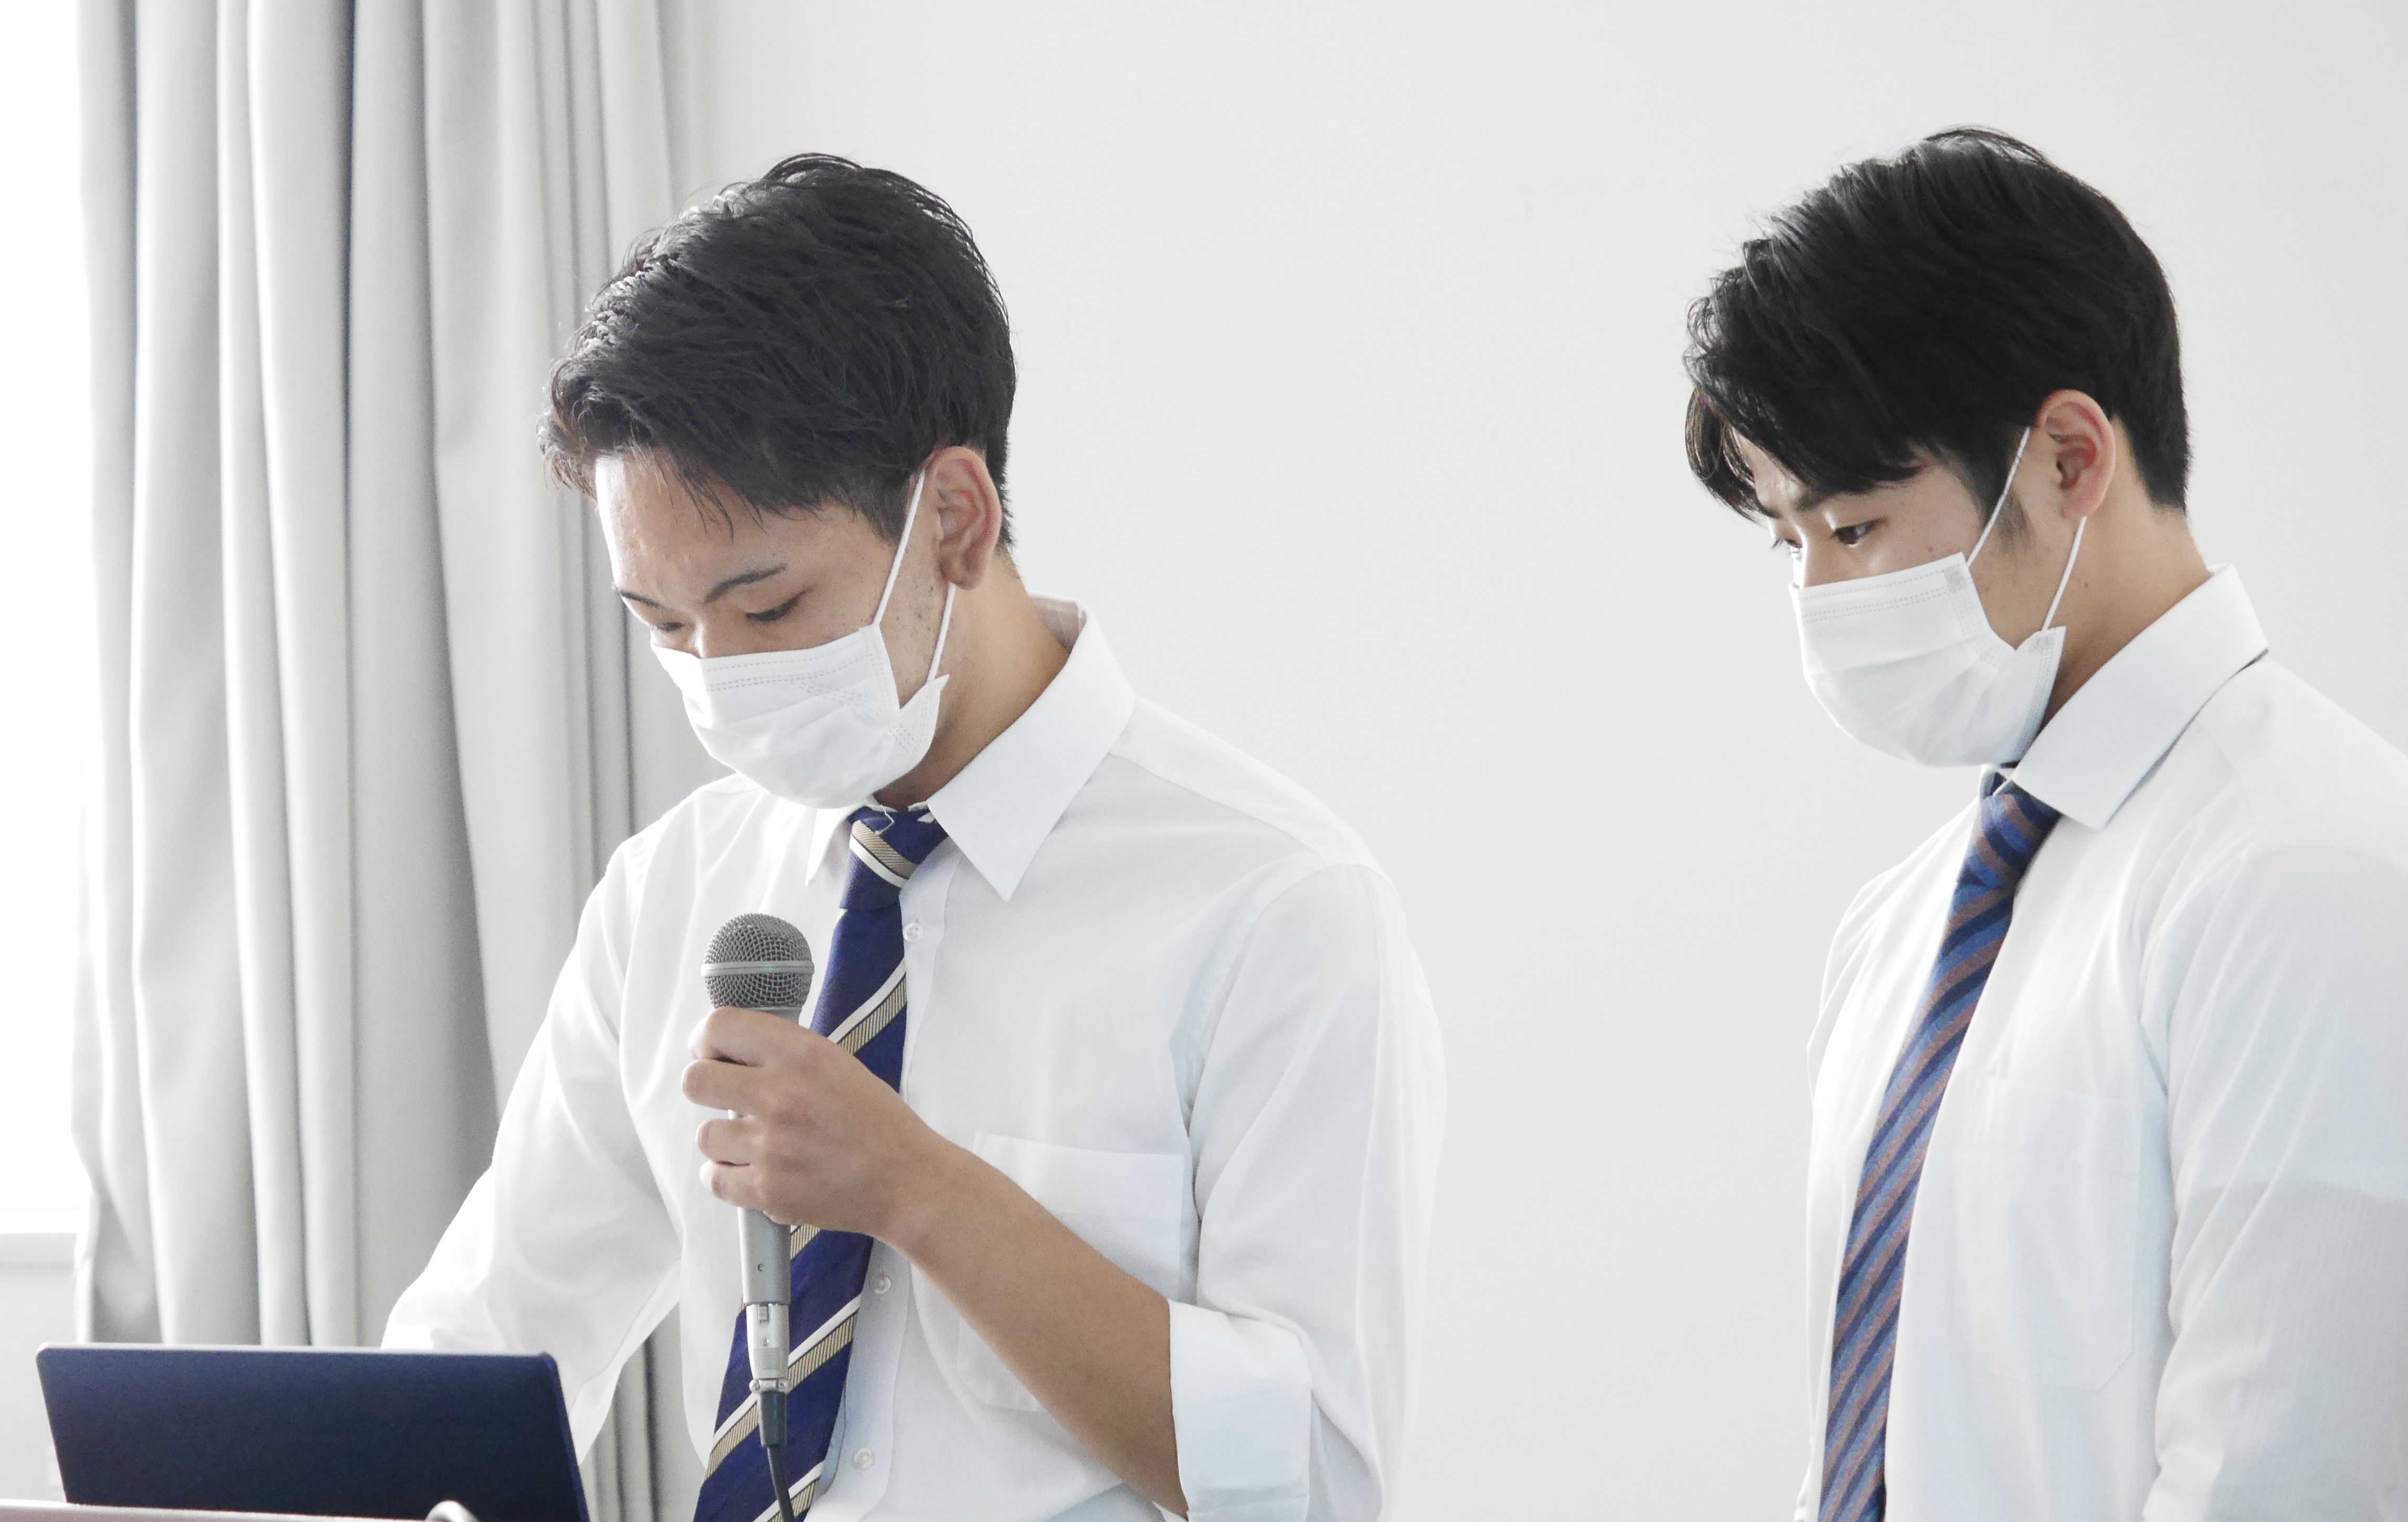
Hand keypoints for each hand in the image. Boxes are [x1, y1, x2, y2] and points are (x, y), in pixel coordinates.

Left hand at [682, 1006, 960, 1238]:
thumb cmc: (878, 1124)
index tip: (711, 1052)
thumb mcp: (837, 1064)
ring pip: (706, 1135)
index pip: (720, 1028)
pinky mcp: (767, 1189)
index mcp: (801, 1055)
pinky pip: (715, 1178)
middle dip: (707, 1087)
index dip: (706, 1040)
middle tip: (726, 1097)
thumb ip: (785, 1053)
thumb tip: (735, 1050)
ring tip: (757, 1142)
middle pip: (695, 1080)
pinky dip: (728, 1176)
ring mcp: (771, 1146)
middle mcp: (780, 1096)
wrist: (905, 1180)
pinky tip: (754, 1169)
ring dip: (725, 1139)